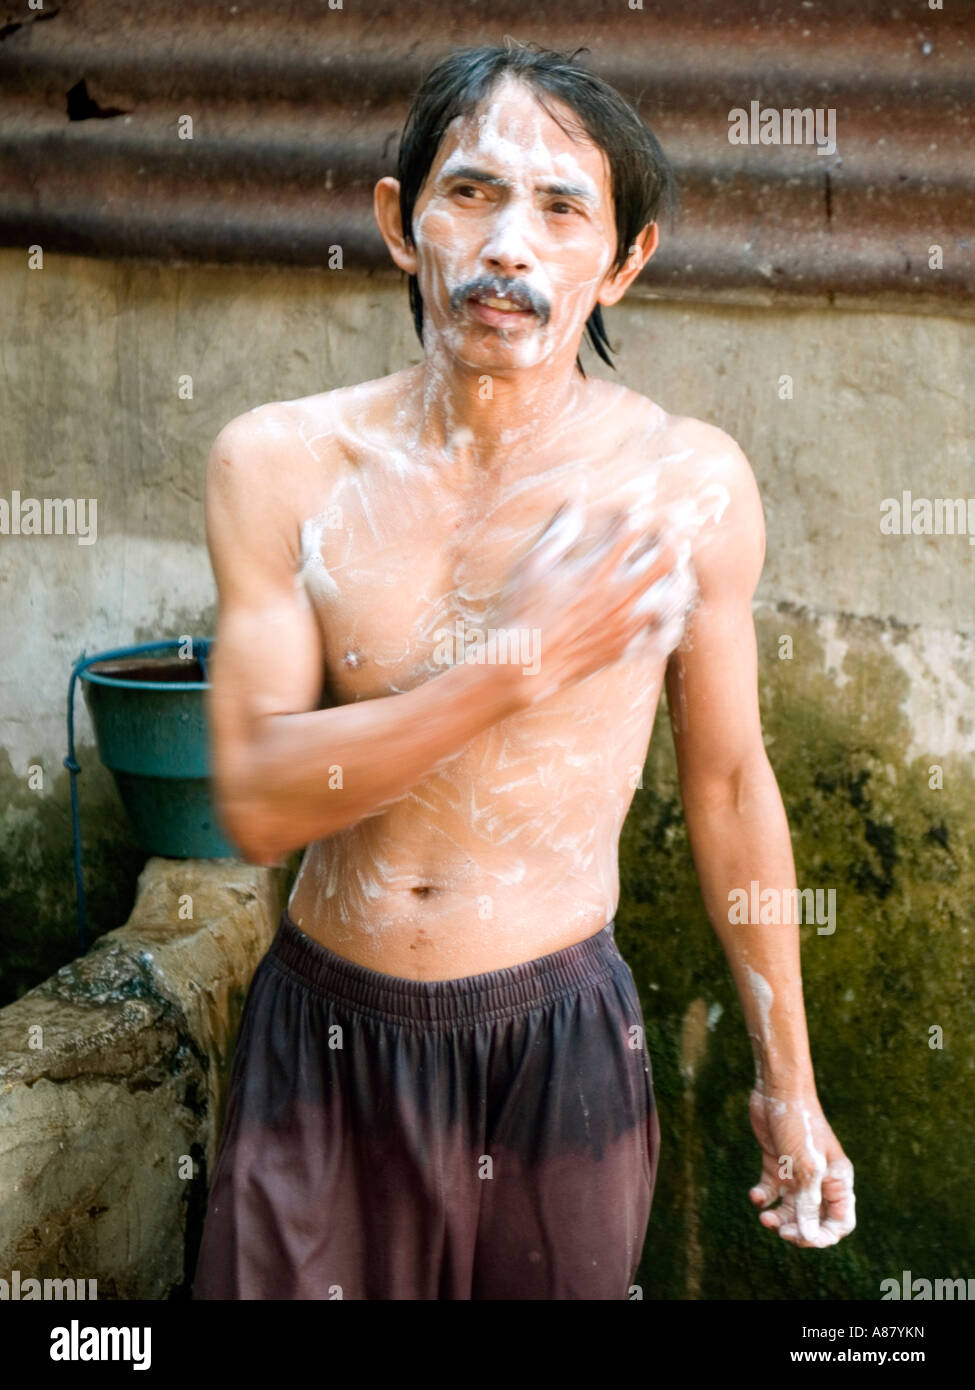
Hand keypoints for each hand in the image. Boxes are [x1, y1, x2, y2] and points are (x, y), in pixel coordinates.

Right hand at [496, 500, 696, 704]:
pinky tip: (670, 614)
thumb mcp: (534, 564)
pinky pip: (664, 638)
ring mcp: (626, 624)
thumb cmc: (523, 611)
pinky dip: (673, 624)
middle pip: (665, 558)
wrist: (524, 663)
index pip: (632, 530)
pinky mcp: (626, 649)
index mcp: (596, 569)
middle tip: (668, 533)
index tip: (639, 505)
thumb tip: (575, 498)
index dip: (640, 512)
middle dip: (671, 539)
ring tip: (676, 568)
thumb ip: (560, 532)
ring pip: (674, 596)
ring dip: (680, 577)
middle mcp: (618, 594)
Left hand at [747, 1087, 855, 1247]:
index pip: (840, 1222)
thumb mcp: (806, 1168)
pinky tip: (756, 1195)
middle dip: (798, 1230)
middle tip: (781, 1231)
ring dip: (778, 1218)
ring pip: (791, 1208)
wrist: (778, 1090)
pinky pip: (772, 1191)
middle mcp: (819, 1180)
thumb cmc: (800, 1126)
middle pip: (813, 1220)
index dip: (824, 1236)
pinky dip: (763, 1198)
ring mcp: (797, 1171)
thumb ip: (808, 1204)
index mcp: (837, 1181)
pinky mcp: (777, 1162)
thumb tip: (807, 1236)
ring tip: (765, 1218)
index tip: (803, 1238)